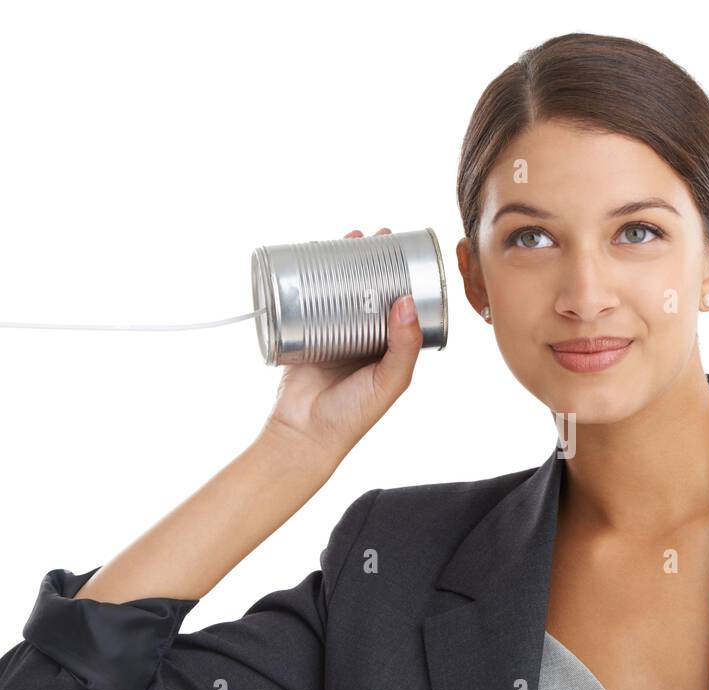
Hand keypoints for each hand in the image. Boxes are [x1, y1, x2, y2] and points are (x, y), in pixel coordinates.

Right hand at [263, 227, 422, 459]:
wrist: (303, 434)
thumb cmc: (352, 417)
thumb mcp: (388, 382)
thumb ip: (403, 347)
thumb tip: (407, 300)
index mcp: (388, 347)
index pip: (400, 304)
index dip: (403, 277)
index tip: (406, 251)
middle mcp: (362, 337)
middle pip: (369, 289)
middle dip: (372, 260)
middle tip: (377, 235)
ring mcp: (332, 333)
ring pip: (339, 290)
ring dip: (342, 263)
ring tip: (348, 238)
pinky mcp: (301, 334)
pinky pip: (306, 301)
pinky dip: (309, 279)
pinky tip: (311, 258)